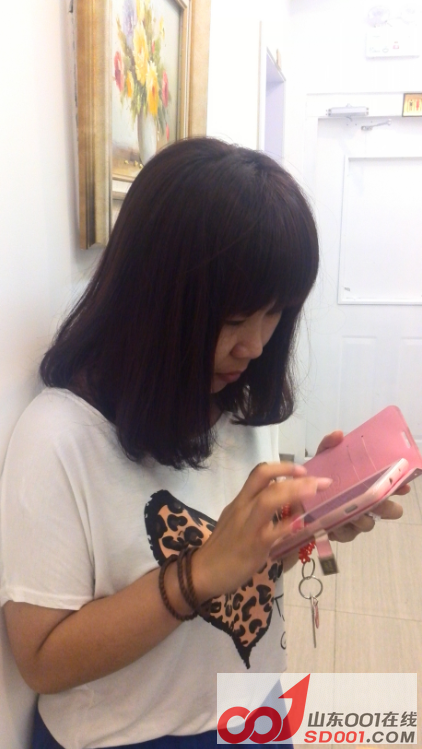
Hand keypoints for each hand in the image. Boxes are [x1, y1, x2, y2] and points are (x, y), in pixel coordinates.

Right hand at [192, 462, 331, 600]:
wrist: (204, 572)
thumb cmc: (223, 547)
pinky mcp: (254, 545)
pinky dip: (291, 525)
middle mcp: (244, 508)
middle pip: (266, 480)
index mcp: (241, 501)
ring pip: (269, 499)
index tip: (302, 469)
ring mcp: (249, 525)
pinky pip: (274, 531)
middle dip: (294, 475)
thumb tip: (287, 506)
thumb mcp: (237, 521)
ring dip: (295, 491)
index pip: (259, 473)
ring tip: (316, 489)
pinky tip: (305, 523)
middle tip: (321, 480)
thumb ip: (257, 511)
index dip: (282, 467)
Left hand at [316, 430, 407, 542]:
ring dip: (363, 518)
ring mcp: (356, 520)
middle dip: (386, 507)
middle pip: (390, 511)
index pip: (392, 487)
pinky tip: (335, 523)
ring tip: (354, 512)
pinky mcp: (341, 532)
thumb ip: (329, 445)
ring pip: (368, 524)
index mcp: (368, 485)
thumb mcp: (322, 458)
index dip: (400, 486)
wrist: (296, 495)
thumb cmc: (317, 476)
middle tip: (377, 501)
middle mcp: (366, 504)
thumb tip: (338, 434)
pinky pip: (347, 535)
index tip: (402, 486)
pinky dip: (342, 529)